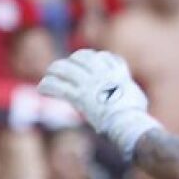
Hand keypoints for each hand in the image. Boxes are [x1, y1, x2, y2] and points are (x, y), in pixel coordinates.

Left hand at [38, 49, 159, 159]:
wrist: (128, 121)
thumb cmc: (135, 113)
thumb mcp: (136, 94)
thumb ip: (127, 89)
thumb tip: (129, 92)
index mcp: (116, 72)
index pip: (103, 57)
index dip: (93, 58)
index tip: (86, 62)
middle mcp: (101, 73)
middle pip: (81, 57)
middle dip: (72, 61)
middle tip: (63, 68)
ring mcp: (88, 83)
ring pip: (64, 68)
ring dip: (55, 71)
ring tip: (49, 75)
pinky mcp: (78, 97)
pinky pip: (57, 86)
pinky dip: (48, 86)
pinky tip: (43, 89)